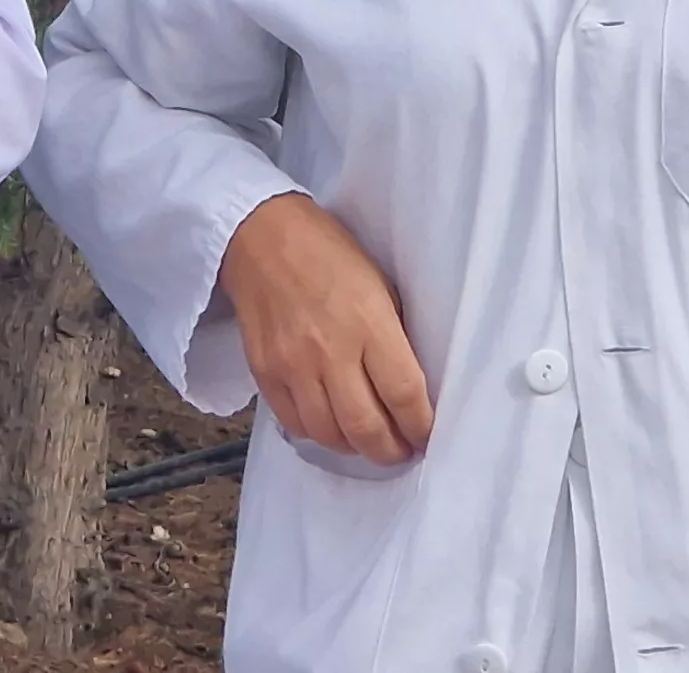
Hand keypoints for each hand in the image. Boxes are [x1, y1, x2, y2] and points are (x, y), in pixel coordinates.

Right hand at [219, 191, 433, 466]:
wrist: (261, 237)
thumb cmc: (329, 253)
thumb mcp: (380, 284)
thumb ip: (392, 336)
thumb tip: (407, 387)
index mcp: (368, 323)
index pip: (404, 394)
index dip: (421, 426)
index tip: (427, 436)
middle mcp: (331, 351)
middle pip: (366, 426)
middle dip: (390, 450)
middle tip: (400, 451)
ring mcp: (293, 366)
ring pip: (329, 434)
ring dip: (355, 448)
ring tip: (368, 443)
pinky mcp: (265, 373)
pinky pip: (295, 423)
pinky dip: (318, 434)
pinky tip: (332, 426)